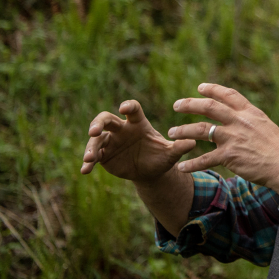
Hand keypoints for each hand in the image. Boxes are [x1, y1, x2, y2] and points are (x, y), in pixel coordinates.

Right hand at [81, 100, 196, 183]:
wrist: (151, 171)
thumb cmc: (161, 157)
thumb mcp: (170, 154)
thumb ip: (179, 147)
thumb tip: (193, 143)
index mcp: (139, 123)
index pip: (132, 109)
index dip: (128, 106)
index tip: (123, 108)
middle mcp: (122, 129)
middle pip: (106, 119)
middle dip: (98, 123)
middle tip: (94, 131)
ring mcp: (111, 141)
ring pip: (96, 139)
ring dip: (91, 147)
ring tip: (90, 158)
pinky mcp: (104, 155)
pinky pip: (93, 157)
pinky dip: (88, 163)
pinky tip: (85, 170)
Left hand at [168, 83, 278, 187]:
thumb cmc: (278, 148)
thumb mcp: (266, 126)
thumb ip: (250, 120)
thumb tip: (240, 117)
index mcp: (249, 112)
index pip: (228, 95)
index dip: (212, 89)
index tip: (200, 87)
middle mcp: (239, 121)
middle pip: (209, 107)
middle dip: (190, 104)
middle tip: (176, 105)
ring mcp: (233, 138)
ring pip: (201, 130)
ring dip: (183, 130)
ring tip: (171, 133)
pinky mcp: (230, 156)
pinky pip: (205, 159)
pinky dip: (192, 164)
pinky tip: (181, 167)